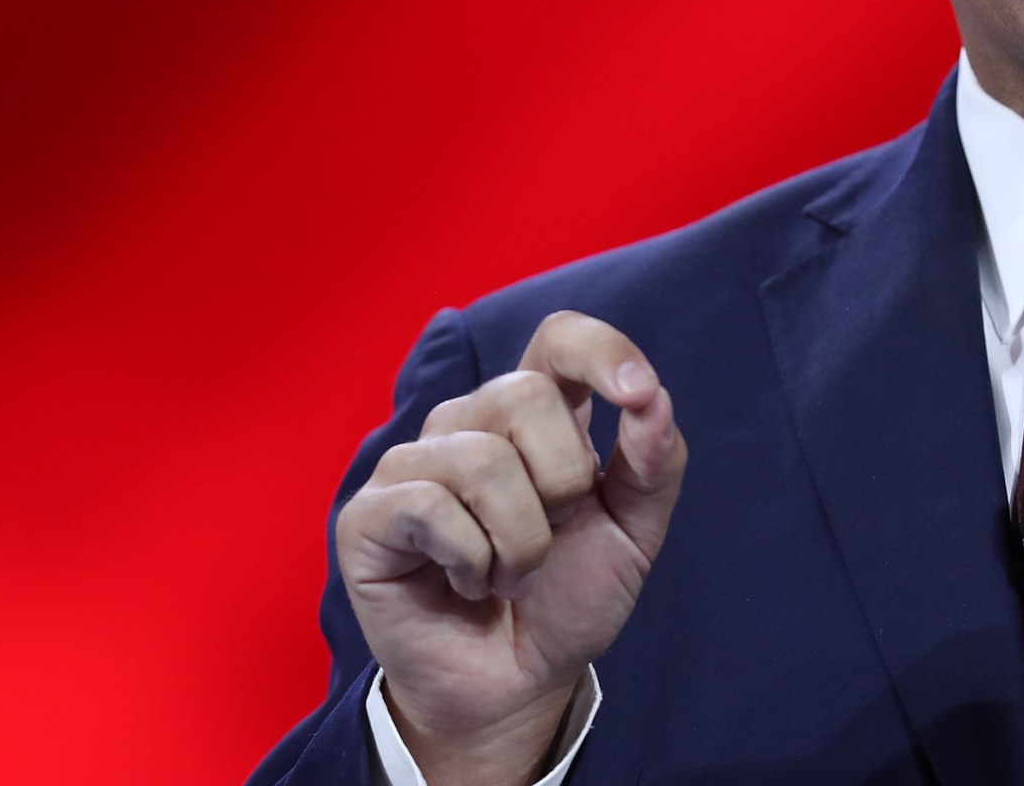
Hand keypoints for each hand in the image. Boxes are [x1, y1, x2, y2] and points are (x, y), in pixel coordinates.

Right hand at [336, 311, 686, 784]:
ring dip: (521, 543)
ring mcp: (413, 464)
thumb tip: (653, 399)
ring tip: (509, 575)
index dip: (600, 350)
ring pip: (484, 460)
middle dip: (563, 484)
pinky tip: (465, 584)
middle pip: (526, 396)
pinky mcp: (369, 514)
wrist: (517, 684)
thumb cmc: (567, 599)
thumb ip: (654, 464)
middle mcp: (469, 423)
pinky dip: (471, 562)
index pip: (559, 338)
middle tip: (550, 539)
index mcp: (535, 416)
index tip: (638, 394)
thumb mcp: (634, 534)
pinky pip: (432, 508)